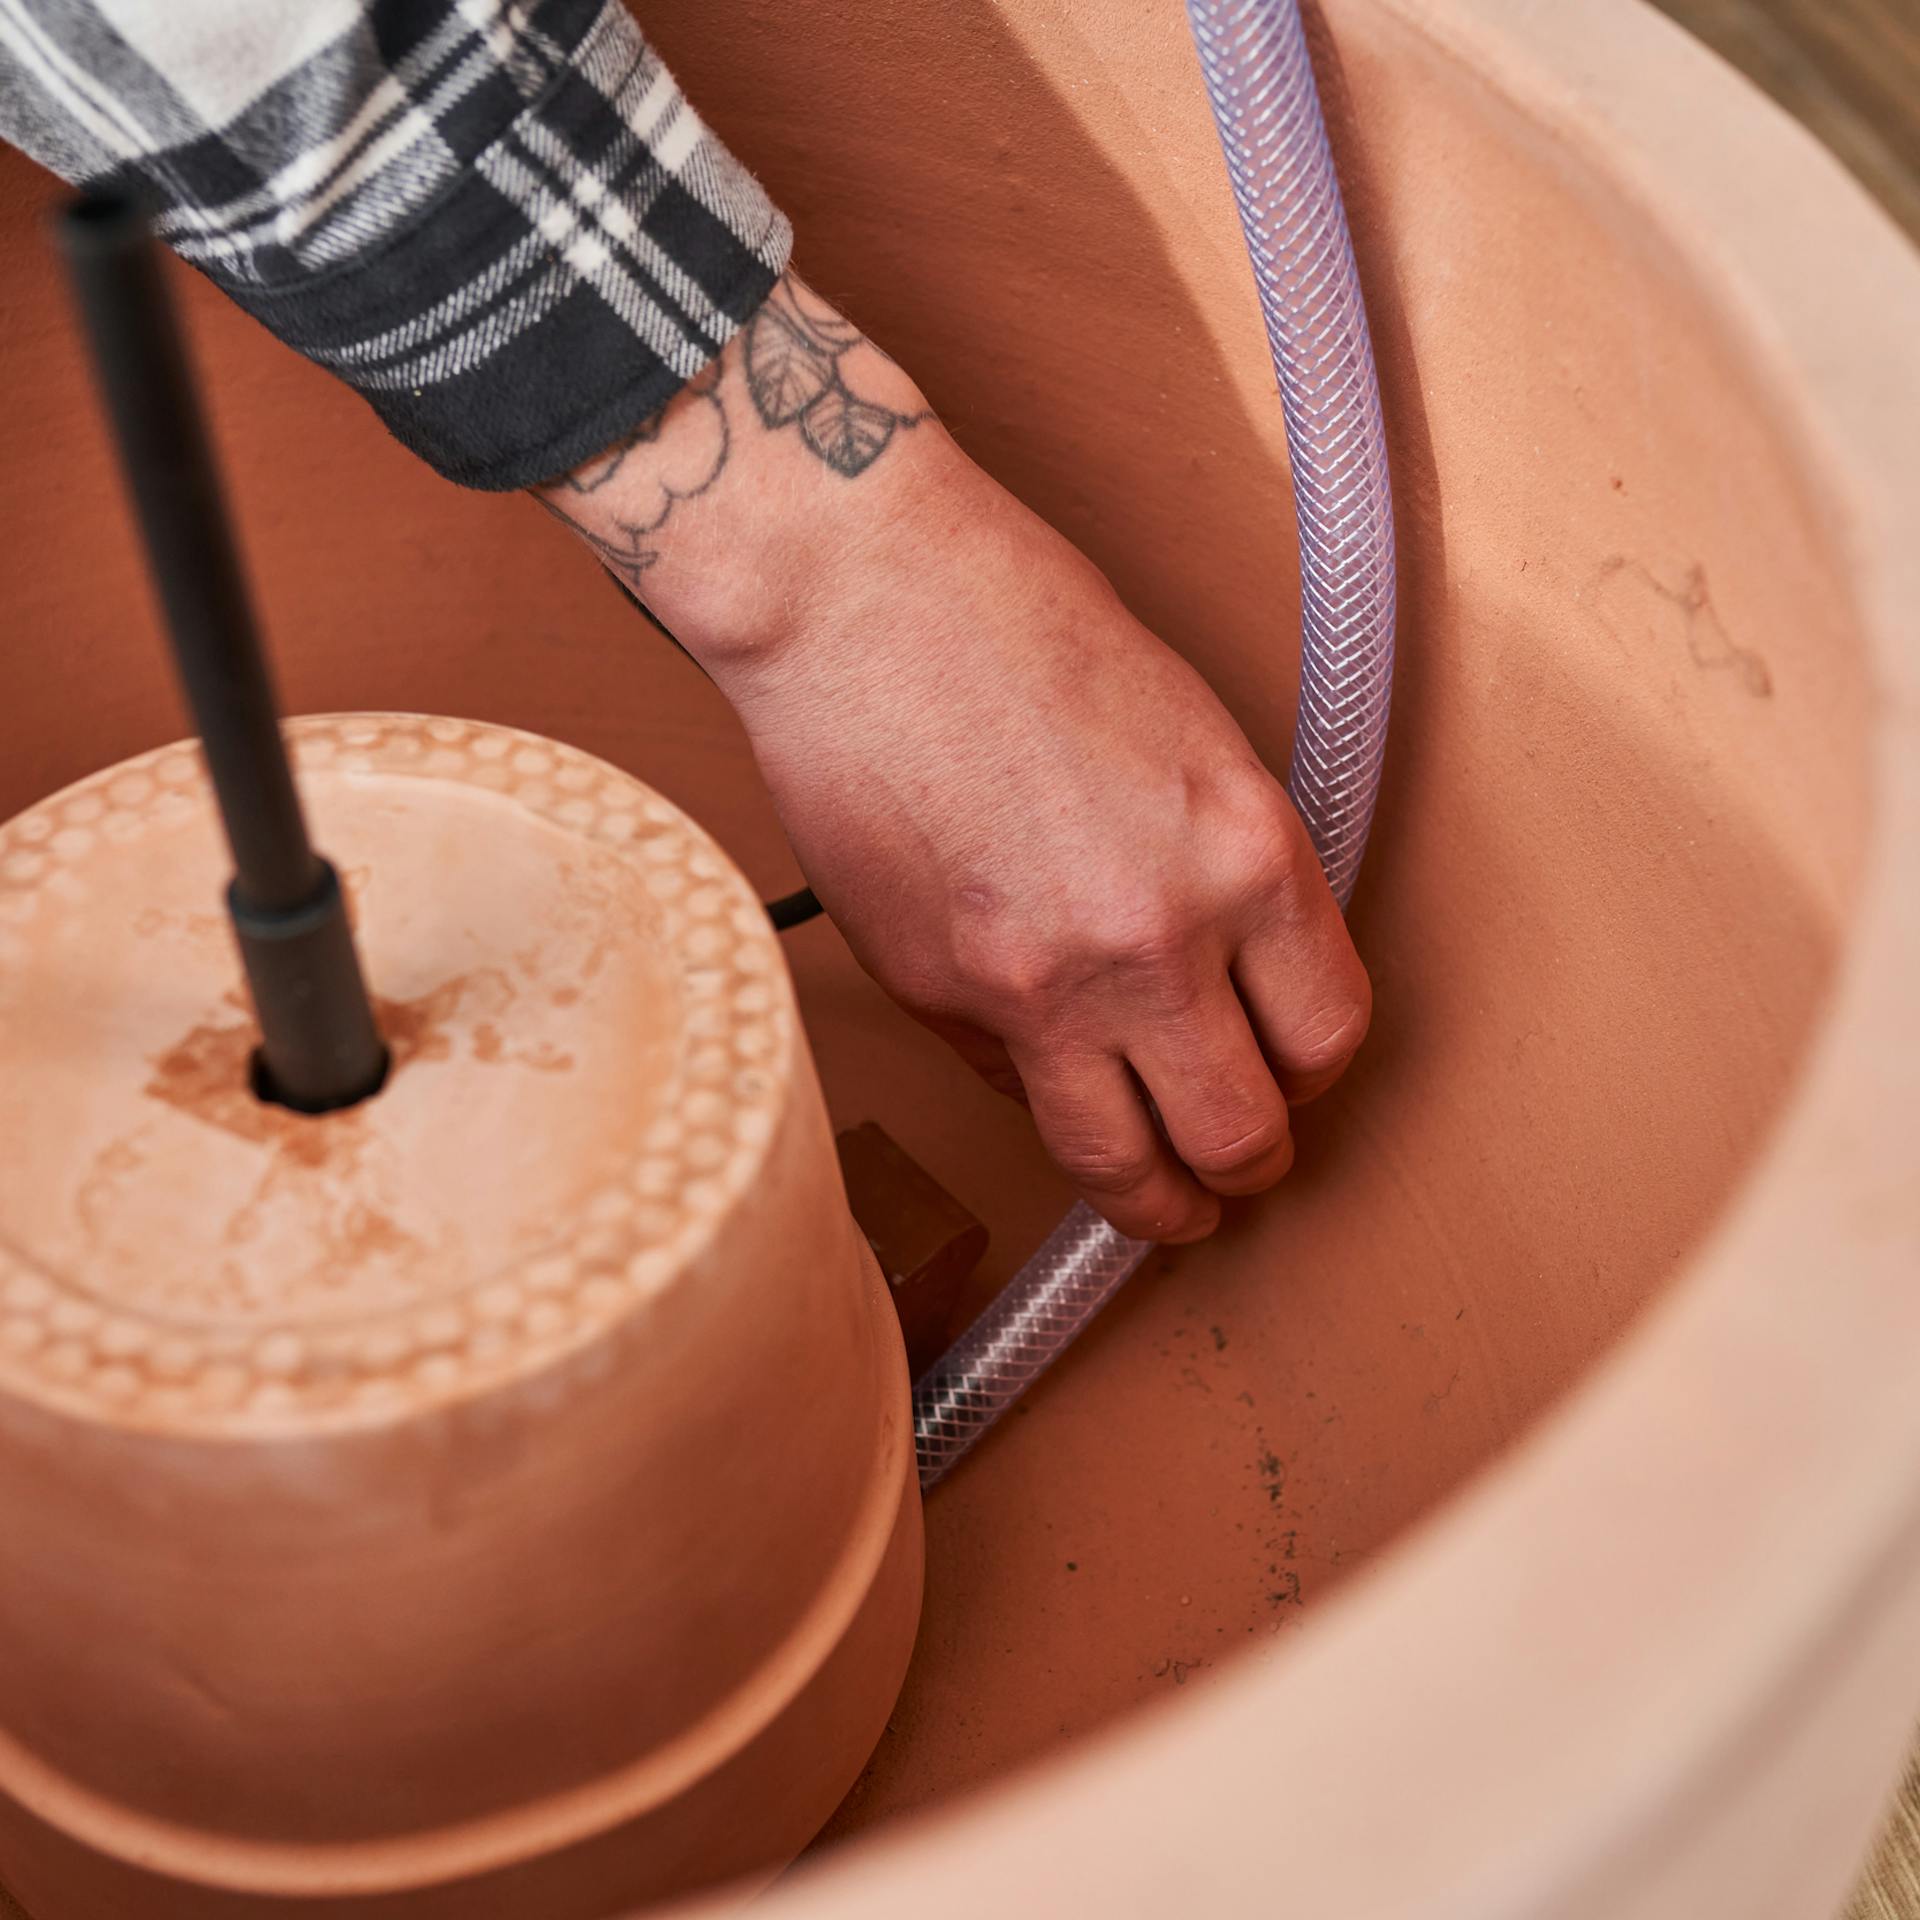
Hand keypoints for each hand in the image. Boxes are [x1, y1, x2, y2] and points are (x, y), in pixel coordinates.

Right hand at [535, 276, 1369, 1241]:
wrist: (861, 598)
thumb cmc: (1018, 626)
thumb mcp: (1188, 737)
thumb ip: (1224, 875)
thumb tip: (1222, 989)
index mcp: (1243, 854)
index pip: (1328, 1033)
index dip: (1314, 1071)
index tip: (1294, 1071)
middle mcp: (1153, 940)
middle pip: (1240, 1134)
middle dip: (1250, 1166)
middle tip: (1242, 1168)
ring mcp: (1036, 984)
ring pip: (1122, 1166)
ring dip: (1158, 1202)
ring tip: (1165, 1203)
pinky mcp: (938, 999)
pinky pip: (1011, 1091)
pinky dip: (1039, 1096)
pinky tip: (1045, 1069)